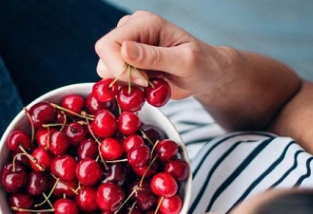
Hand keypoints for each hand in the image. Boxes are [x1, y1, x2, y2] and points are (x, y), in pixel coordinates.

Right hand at [95, 11, 303, 132]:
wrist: (208, 75)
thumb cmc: (203, 64)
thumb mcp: (184, 61)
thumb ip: (154, 56)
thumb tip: (124, 49)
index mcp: (143, 23)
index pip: (109, 44)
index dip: (120, 68)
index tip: (142, 82)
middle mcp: (131, 32)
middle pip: (104, 58)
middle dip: (123, 78)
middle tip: (149, 84)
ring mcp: (127, 49)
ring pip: (106, 72)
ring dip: (127, 86)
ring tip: (153, 84)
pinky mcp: (127, 65)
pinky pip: (115, 82)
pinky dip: (129, 91)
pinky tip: (149, 88)